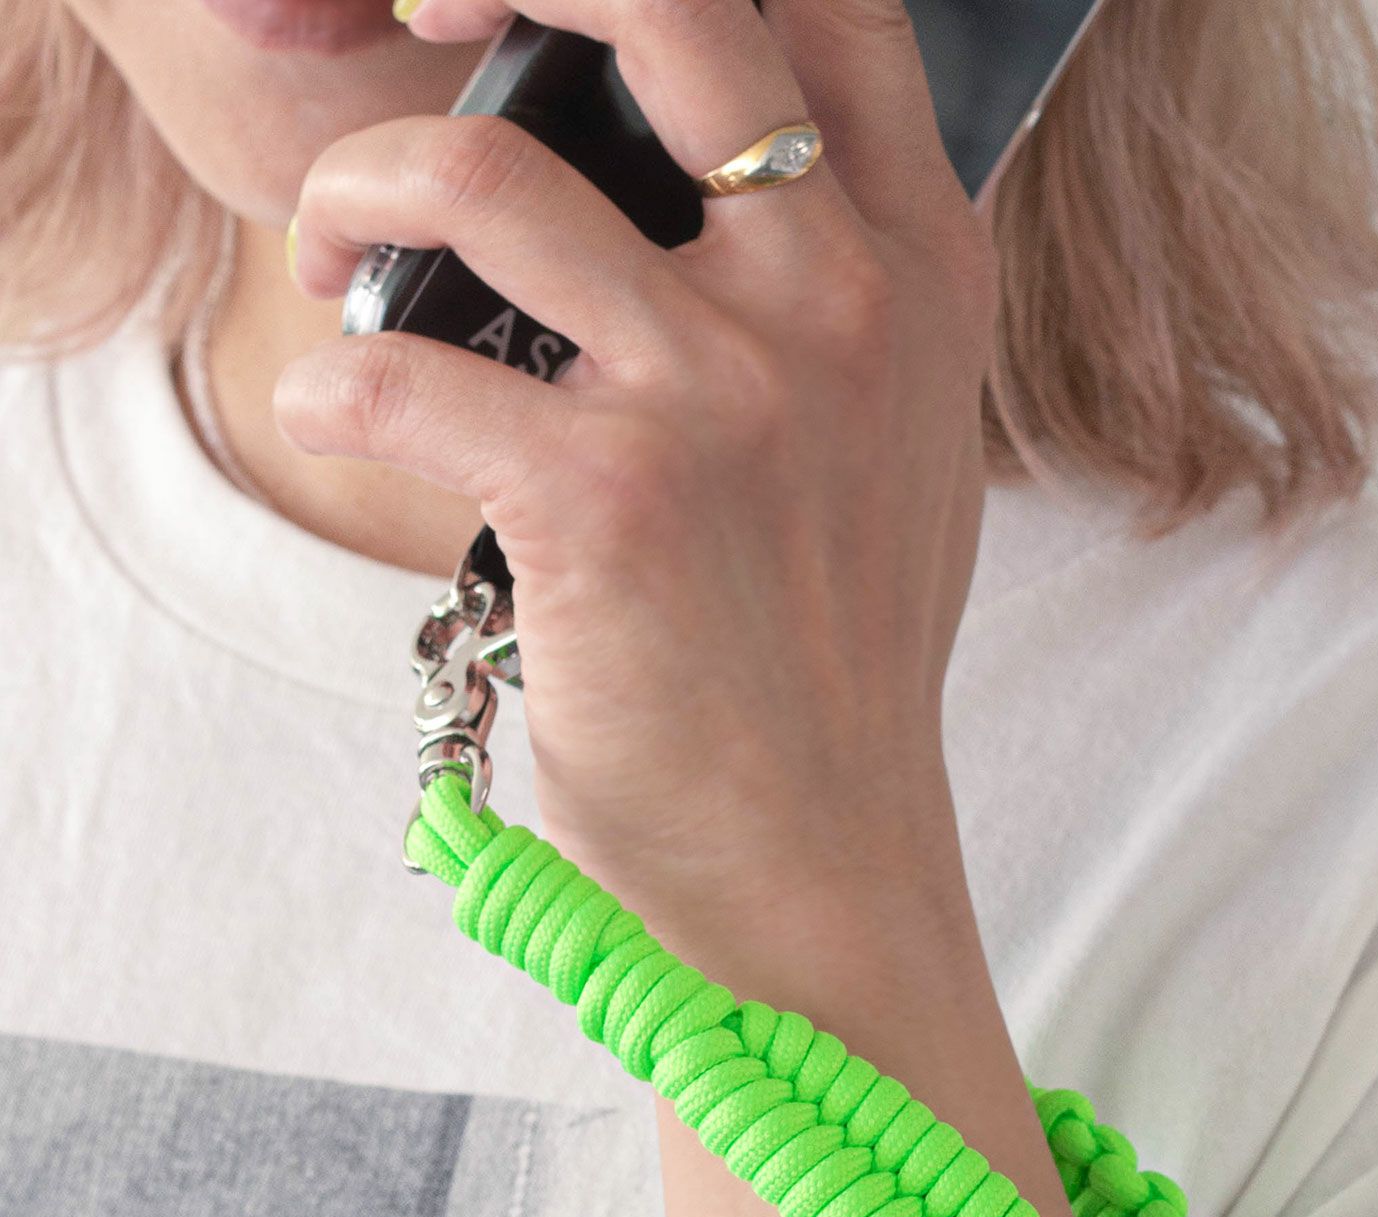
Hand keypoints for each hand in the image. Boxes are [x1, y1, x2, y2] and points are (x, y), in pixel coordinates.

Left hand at [274, 0, 999, 961]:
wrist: (826, 848)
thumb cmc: (839, 659)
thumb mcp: (897, 445)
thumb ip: (846, 299)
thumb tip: (721, 191)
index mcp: (922, 275)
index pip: (819, 4)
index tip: (543, 10)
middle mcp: (841, 307)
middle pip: (663, 5)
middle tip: (415, 37)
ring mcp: (732, 398)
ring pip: (484, 175)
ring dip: (359, 195)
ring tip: (332, 263)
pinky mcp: (614, 502)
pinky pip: (403, 370)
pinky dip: (336, 383)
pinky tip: (349, 415)